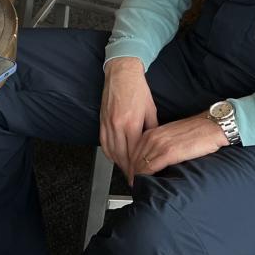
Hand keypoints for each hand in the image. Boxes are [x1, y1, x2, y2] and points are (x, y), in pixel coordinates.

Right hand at [99, 57, 157, 182]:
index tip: (141, 177)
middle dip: (128, 170)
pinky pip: (104, 142)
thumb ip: (152, 129)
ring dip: (118, 163)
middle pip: (121, 155)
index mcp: (131, 124)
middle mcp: (116, 126)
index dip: (137, 168)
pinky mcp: (102, 121)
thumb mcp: (151, 110)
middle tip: (134, 180)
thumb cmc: (138, 89)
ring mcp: (107, 123)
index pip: (133, 153)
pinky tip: (114, 158)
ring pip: (111, 151)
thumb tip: (153, 144)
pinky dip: (109, 152)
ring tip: (126, 172)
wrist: (121, 73)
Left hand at [134, 113, 227, 177]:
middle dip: (131, 171)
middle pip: (134, 158)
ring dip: (136, 175)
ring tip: (135, 185)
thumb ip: (161, 144)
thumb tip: (154, 159)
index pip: (134, 150)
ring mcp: (160, 144)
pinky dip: (144, 175)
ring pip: (140, 163)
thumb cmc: (197, 132)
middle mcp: (153, 137)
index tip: (130, 174)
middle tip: (131, 183)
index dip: (130, 164)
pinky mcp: (169, 152)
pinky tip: (143, 182)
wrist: (212, 127)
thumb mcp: (172, 135)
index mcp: (153, 132)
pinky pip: (150, 166)